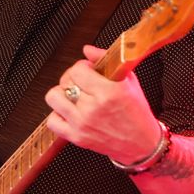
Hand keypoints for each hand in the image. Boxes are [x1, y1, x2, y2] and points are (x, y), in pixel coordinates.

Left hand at [44, 45, 160, 163]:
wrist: (141, 143)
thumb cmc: (137, 112)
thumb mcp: (129, 81)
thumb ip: (106, 61)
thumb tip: (87, 49)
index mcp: (109, 92)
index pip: (77, 70)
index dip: (82, 67)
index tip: (89, 71)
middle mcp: (93, 108)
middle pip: (65, 82)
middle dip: (73, 78)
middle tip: (82, 83)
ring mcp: (82, 123)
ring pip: (53, 97)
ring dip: (62, 94)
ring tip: (74, 97)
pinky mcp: (76, 137)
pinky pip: (52, 121)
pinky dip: (57, 115)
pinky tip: (69, 113)